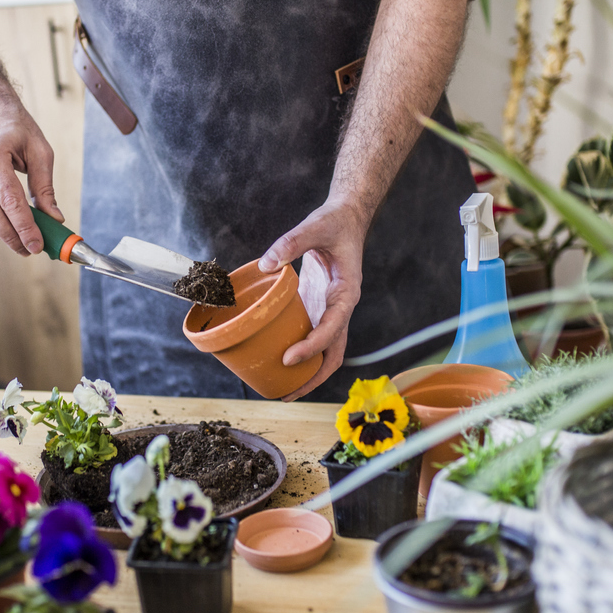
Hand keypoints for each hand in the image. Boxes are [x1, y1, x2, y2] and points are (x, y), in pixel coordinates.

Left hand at [258, 199, 367, 400]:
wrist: (346, 218)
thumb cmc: (334, 223)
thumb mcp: (314, 226)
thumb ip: (291, 243)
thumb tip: (266, 264)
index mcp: (346, 293)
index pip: (332, 329)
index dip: (311, 347)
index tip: (288, 359)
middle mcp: (341, 308)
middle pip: (333, 353)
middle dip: (313, 377)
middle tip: (286, 394)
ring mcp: (330, 310)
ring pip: (325, 351)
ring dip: (307, 372)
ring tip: (282, 390)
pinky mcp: (319, 306)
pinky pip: (312, 336)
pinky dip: (300, 352)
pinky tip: (279, 361)